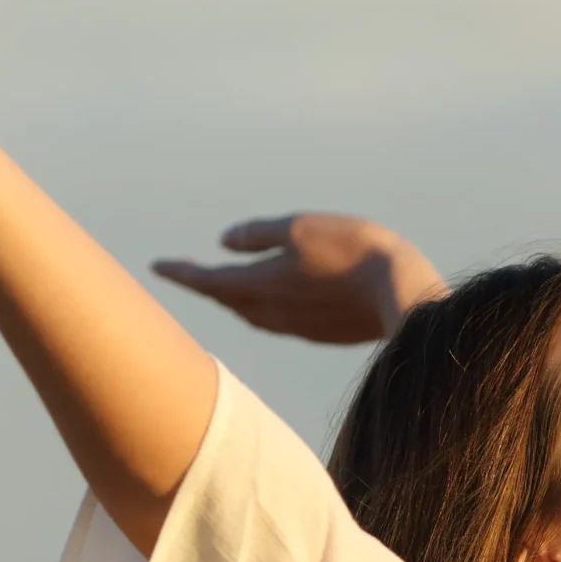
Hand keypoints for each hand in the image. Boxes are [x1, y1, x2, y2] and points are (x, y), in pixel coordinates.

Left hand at [153, 214, 448, 343]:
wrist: (403, 294)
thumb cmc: (352, 251)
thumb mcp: (300, 228)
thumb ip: (258, 235)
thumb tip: (225, 241)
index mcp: (261, 283)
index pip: (208, 280)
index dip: (181, 273)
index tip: (156, 266)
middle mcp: (272, 311)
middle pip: (227, 300)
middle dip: (206, 286)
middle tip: (187, 273)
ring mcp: (296, 327)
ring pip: (251, 314)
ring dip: (233, 300)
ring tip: (224, 286)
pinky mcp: (320, 333)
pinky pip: (278, 321)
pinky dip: (263, 307)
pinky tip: (272, 300)